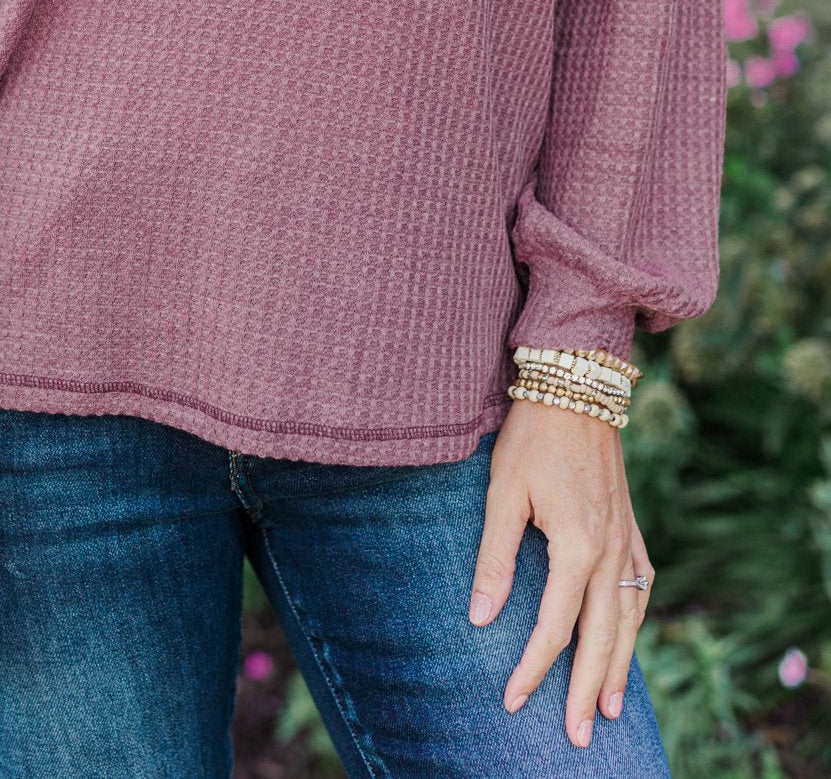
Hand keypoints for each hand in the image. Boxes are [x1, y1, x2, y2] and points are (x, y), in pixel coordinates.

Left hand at [467, 398, 654, 748]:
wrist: (575, 385)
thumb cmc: (531, 436)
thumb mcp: (502, 493)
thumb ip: (494, 558)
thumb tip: (480, 619)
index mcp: (577, 545)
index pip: (554, 626)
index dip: (533, 668)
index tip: (511, 700)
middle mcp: (610, 549)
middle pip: (601, 636)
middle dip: (586, 689)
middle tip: (575, 735)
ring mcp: (627, 537)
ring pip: (629, 617)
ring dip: (619, 664)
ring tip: (607, 708)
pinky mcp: (630, 524)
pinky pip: (641, 586)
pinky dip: (635, 620)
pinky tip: (627, 634)